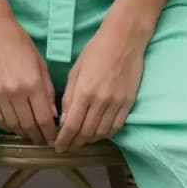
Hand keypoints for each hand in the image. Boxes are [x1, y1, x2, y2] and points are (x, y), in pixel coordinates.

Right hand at [0, 12, 57, 143]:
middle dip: (38, 136)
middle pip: (29, 125)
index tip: (54, 139)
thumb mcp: (40, 63)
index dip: (50, 132)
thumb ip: (47, 89)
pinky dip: (7, 126)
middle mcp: (16, 92)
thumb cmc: (19, 42)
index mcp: (33, 83)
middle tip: (43, 140)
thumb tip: (54, 113)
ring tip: (30, 134)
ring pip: (13, 125)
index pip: (44, 117)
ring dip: (23, 133)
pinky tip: (14, 126)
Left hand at [54, 18, 146, 152]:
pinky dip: (105, 134)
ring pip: (101, 132)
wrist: (124, 40)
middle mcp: (101, 101)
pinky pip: (116, 126)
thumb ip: (69, 97)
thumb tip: (64, 120)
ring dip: (89, 140)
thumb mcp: (76, 71)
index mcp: (84, 92)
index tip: (58, 147)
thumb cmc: (96, 51)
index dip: (64, 140)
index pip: (72, 125)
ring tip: (81, 141)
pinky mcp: (128, 102)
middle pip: (86, 132)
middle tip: (67, 147)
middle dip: (75, 143)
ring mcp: (117, 103)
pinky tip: (98, 134)